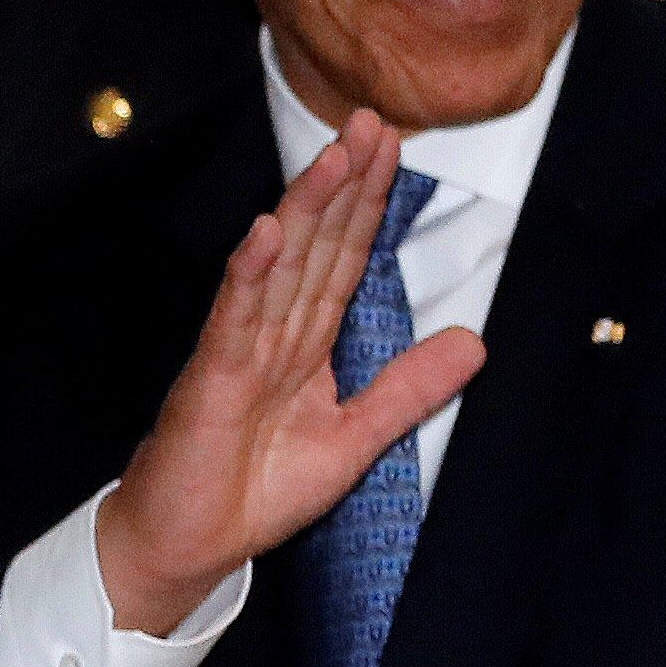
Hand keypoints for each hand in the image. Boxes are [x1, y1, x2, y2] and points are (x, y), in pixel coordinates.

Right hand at [91, 112, 487, 636]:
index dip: (367, 205)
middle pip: (314, 246)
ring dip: (304, 210)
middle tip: (370, 120)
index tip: (391, 148)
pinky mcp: (210, 380)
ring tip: (332, 156)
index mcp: (304, 345)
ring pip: (279, 268)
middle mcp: (271, 335)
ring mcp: (238, 351)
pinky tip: (265, 234)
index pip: (343, 260)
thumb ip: (408, 389)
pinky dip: (249, 276)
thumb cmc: (252, 494)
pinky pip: (233, 320)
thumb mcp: (355, 440)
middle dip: (343, 184)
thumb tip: (476, 342)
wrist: (189, 546)